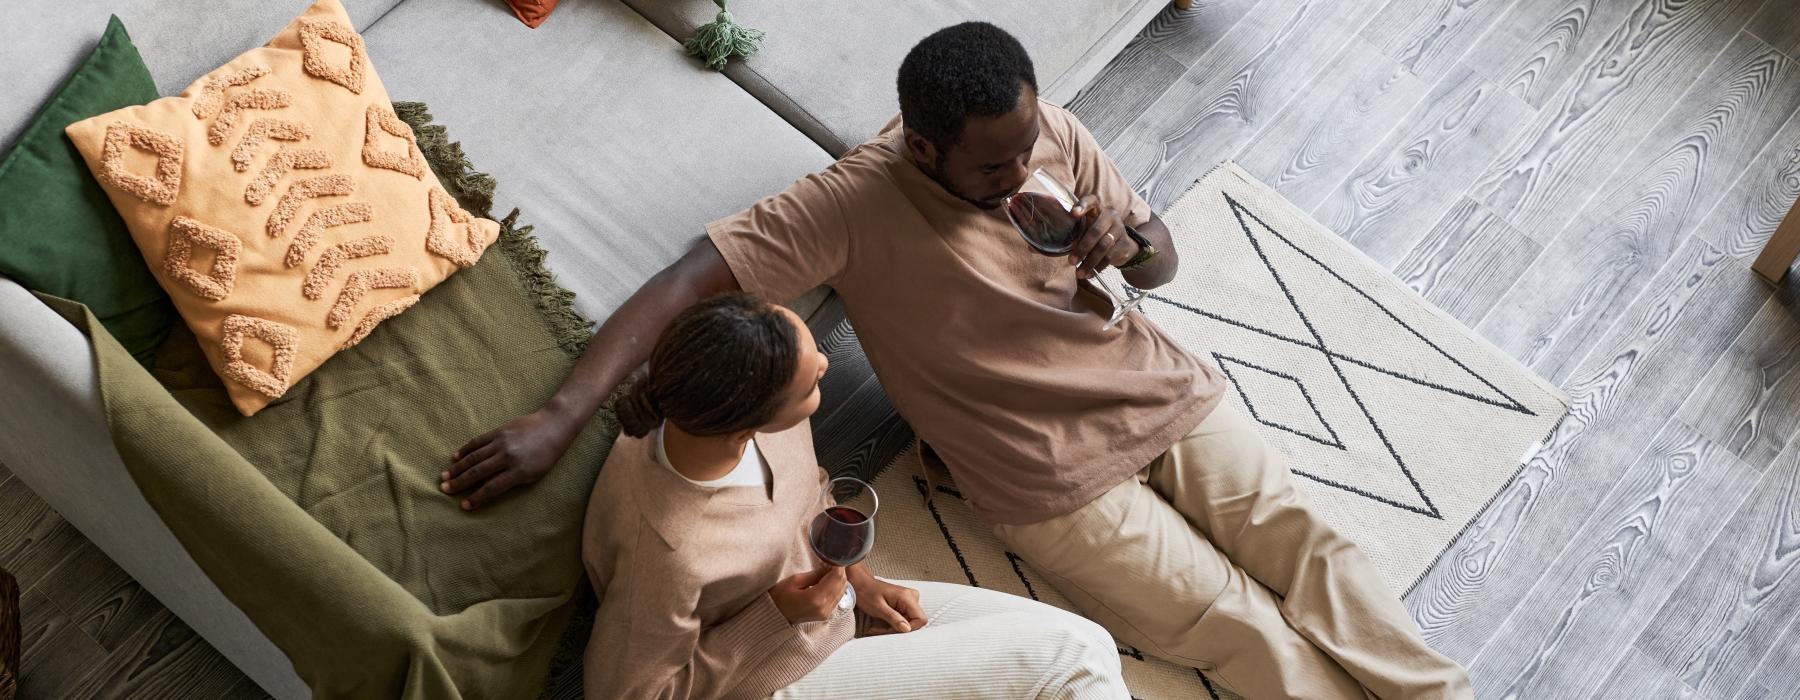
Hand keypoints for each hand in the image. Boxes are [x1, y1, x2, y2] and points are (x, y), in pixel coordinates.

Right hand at [441, 408, 578, 510]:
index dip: (476, 498)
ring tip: (444, 476)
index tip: (464, 505)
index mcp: (518, 471)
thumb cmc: (546, 456)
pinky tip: (455, 457)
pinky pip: (478, 441)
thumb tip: (486, 487)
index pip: (492, 488)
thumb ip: (511, 481)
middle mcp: (507, 457)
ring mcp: (501, 442)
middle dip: (459, 483)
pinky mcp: (499, 431)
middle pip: (478, 473)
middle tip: (444, 490)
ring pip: (474, 457)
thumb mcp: (533, 474)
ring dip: (457, 468)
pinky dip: (465, 450)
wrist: (553, 426)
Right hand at [769, 566, 848, 624]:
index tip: (833, 557)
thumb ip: (815, 574)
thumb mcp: (794, 580)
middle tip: (830, 562)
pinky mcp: (826, 615)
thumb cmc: (779, 597)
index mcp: (816, 598)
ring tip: (827, 571)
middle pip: (842, 584)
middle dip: (839, 571)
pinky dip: (836, 588)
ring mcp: (826, 613)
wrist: (774, 616)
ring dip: (838, 579)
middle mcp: (825, 607)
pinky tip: (826, 582)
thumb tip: (829, 566)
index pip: (837, 577)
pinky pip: (837, 598)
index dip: (838, 565)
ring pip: (842, 591)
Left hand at [849, 569, 925, 634]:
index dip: (910, 629)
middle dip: (897, 629)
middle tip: (880, 631)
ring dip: (893, 628)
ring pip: (908, 622)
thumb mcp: (878, 608)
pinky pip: (904, 619)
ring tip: (877, 628)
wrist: (862, 584)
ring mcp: (909, 600)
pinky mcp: (905, 604)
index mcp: (907, 597)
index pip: (921, 619)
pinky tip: (881, 623)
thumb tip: (907, 629)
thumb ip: (894, 618)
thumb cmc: (867, 592)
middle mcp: (912, 597)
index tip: (893, 631)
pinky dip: (893, 624)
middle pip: (914, 622)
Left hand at [1067, 194, 1137, 279]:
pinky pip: (1110, 257)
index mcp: (1097, 209)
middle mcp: (1110, 216)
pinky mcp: (1125, 244)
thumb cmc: (1096, 236)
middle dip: (1082, 248)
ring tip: (1079, 273)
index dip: (1083, 205)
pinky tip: (1089, 274)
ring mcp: (1120, 229)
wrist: (1122, 246)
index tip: (1073, 213)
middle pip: (1096, 231)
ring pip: (1103, 246)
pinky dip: (1098, 267)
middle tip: (1071, 261)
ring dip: (1089, 261)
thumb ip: (1071, 235)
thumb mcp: (1084, 231)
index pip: (1091, 201)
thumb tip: (1043, 247)